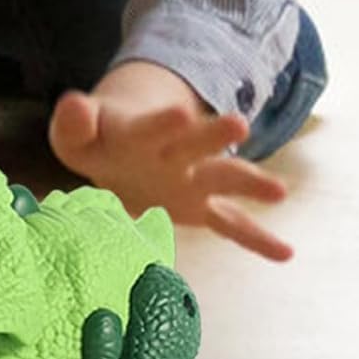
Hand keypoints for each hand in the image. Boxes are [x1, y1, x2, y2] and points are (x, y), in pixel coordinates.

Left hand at [48, 61, 290, 261]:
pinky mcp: (199, 208)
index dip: (162, 122)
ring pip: (222, 179)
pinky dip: (257, 240)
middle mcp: (174, 153)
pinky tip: (286, 254)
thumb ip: (74, 122)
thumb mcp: (76, 133)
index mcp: (141, 133)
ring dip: (248, 183)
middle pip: (197, 144)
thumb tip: (73, 104)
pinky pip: (231, 224)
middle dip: (214, 136)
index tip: (181, 113)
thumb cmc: (97, 140)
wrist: (120, 148)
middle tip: (240, 124)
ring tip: (279, 191)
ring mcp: (192, 180)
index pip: (151, 126)